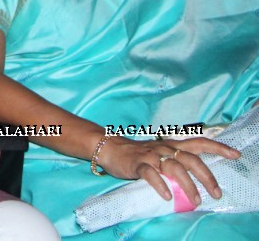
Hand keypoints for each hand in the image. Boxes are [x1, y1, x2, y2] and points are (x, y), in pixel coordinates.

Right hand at [96, 136, 239, 203]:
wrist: (109, 147)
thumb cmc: (138, 154)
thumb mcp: (160, 153)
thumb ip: (176, 162)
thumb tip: (196, 181)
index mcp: (172, 145)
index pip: (199, 142)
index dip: (218, 147)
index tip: (235, 154)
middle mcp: (165, 149)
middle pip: (191, 159)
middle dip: (207, 177)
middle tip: (216, 193)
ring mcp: (151, 156)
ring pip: (174, 168)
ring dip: (188, 185)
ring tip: (195, 201)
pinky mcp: (138, 164)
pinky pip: (151, 174)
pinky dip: (161, 185)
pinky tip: (168, 196)